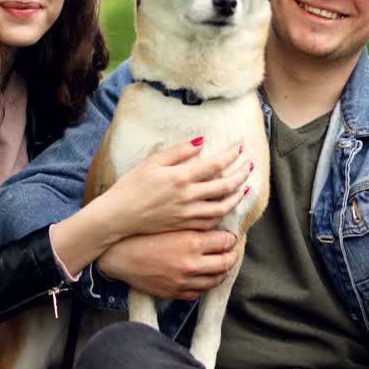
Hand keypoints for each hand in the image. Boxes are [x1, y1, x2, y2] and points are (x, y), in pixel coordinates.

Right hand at [91, 139, 251, 238]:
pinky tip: (225, 208)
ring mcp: (188, 214)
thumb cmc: (131, 186)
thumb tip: (200, 142)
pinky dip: (222, 214)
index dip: (230, 155)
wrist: (119, 217)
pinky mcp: (184, 226)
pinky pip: (211, 221)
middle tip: (250, 166)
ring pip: (222, 207)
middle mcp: (189, 196)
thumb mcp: (152, 162)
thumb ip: (178, 152)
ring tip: (244, 188)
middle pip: (225, 186)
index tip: (239, 149)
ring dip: (237, 196)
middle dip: (241, 174)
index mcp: (181, 177)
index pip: (215, 164)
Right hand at [97, 229, 237, 300]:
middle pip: (226, 262)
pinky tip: (203, 277)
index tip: (229, 236)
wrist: (118, 256)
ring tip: (221, 265)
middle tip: (231, 251)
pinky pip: (199, 292)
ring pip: (216, 280)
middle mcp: (192, 263)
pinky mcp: (175, 293)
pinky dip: (205, 285)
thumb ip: (193, 218)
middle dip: (232, 256)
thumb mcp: (170, 221)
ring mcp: (184, 281)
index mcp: (192, 241)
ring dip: (222, 272)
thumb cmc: (141, 233)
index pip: (226, 241)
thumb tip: (212, 214)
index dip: (230, 238)